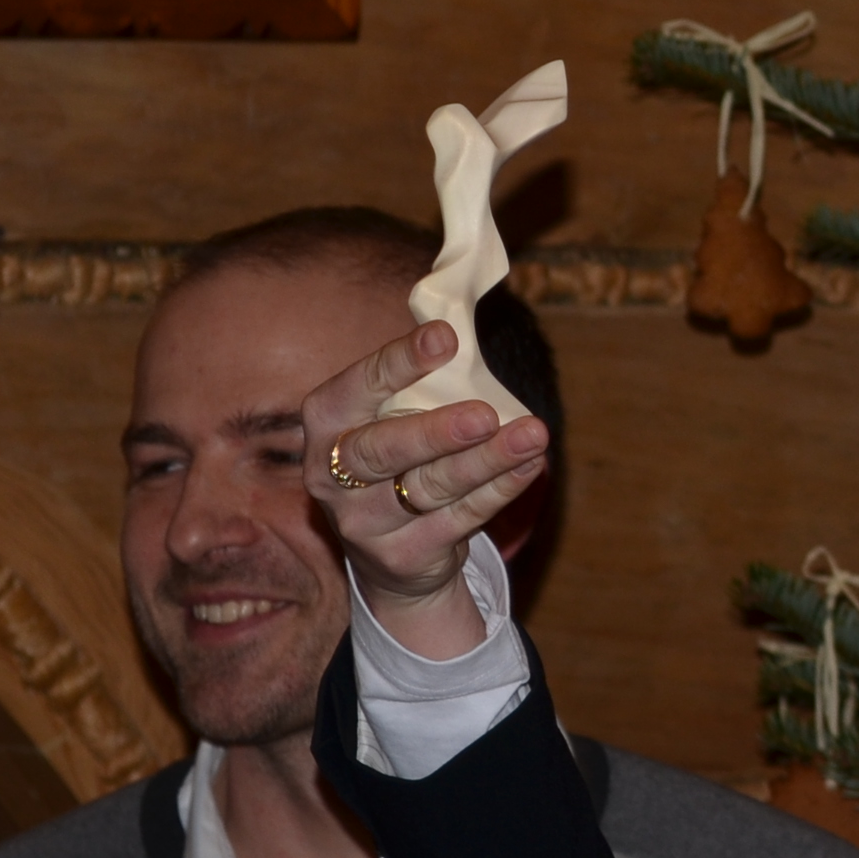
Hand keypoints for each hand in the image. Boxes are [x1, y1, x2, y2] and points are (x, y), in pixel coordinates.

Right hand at [304, 321, 549, 659]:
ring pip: (428, 487)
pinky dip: (499, 491)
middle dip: (436, 432)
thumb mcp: (393, 414)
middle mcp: (331, 474)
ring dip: (486, 461)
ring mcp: (361, 522)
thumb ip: (419, 373)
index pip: (358, 386)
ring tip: (532, 435)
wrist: (393, 556)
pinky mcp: (400, 556)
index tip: (445, 337)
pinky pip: (458, 519)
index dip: (399, 362)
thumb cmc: (399, 459)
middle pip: (383, 451)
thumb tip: (460, 301)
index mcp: (326, 421)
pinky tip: (529, 466)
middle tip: (485, 415)